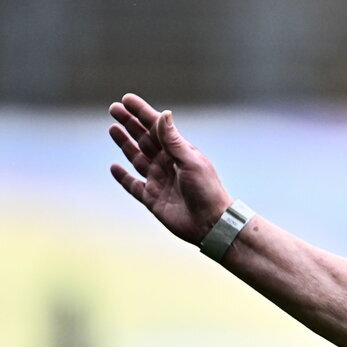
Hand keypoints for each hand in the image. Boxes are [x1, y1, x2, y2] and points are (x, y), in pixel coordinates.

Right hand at [108, 93, 232, 244]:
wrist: (210, 223)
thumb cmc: (207, 190)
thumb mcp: (191, 161)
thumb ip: (173, 140)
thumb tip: (164, 113)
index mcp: (179, 152)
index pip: (157, 127)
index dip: (142, 113)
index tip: (126, 99)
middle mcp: (167, 164)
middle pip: (144, 139)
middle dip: (129, 124)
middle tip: (114, 109)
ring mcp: (159, 181)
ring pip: (136, 158)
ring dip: (125, 144)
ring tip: (113, 129)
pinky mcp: (152, 198)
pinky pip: (133, 185)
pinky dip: (123, 177)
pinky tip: (114, 167)